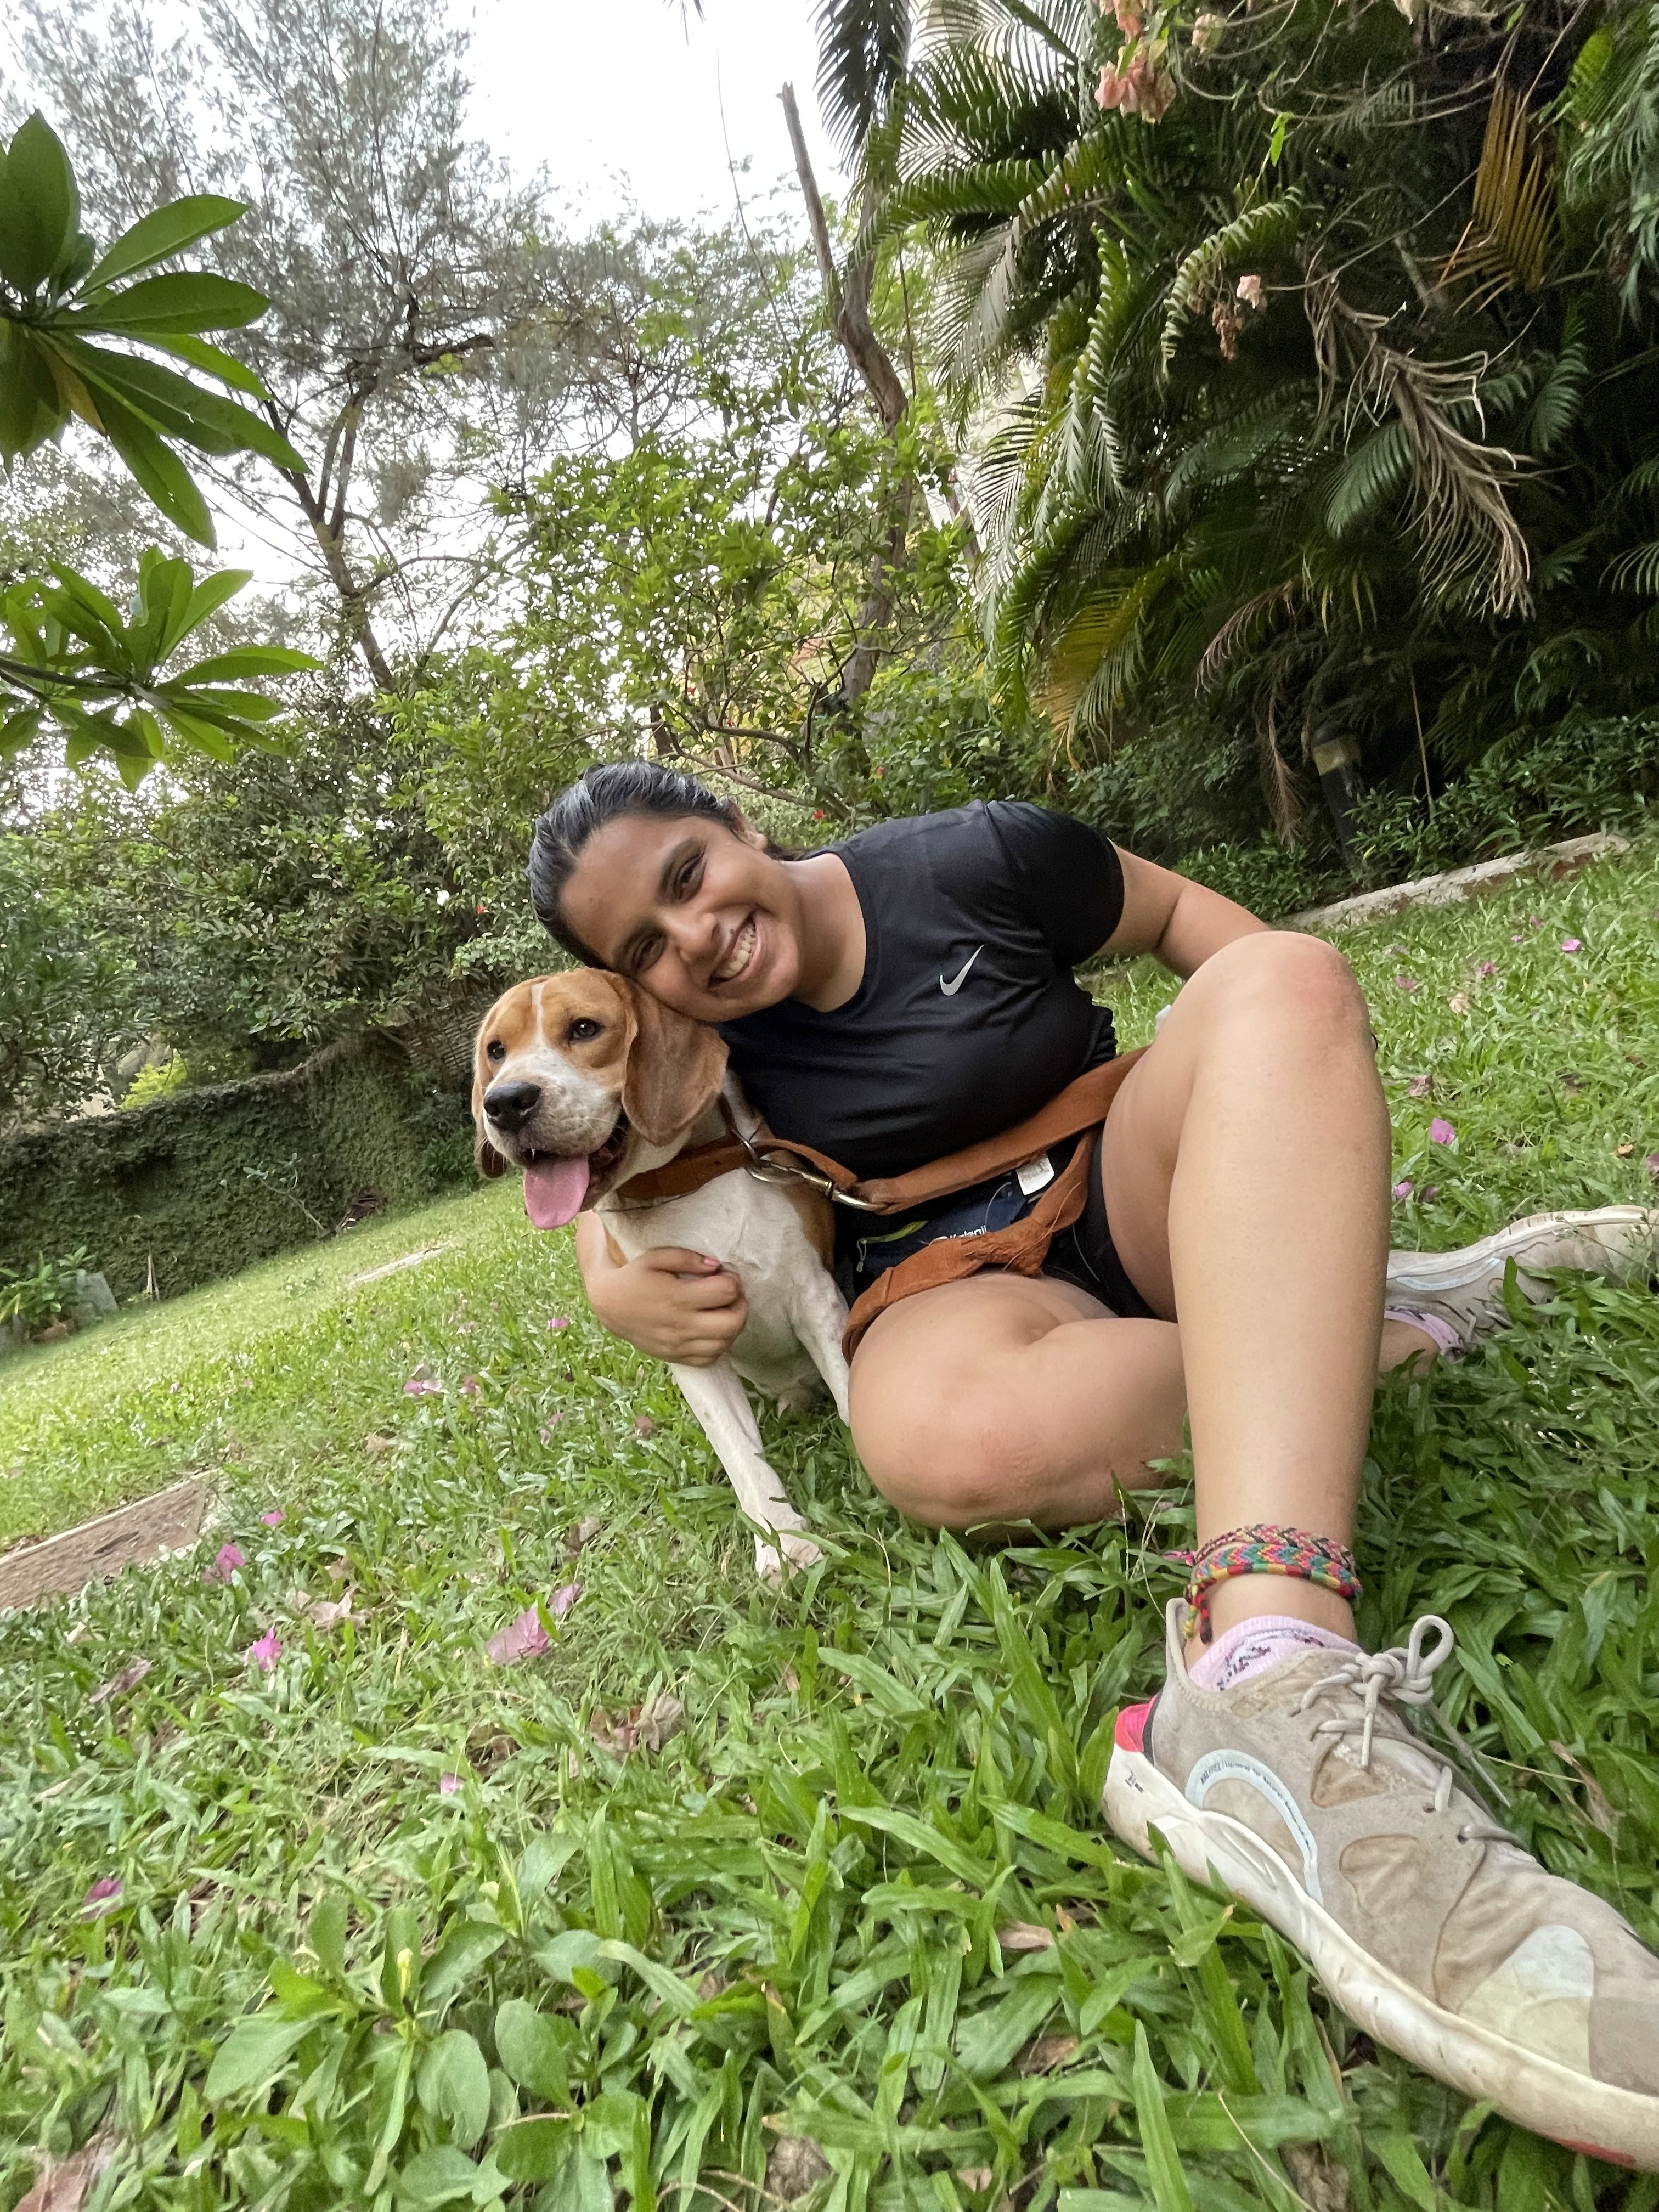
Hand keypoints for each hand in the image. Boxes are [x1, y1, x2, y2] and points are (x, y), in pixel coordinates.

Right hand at [585, 1243, 747, 1365]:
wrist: (609, 1306)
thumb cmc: (634, 1277)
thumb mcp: (655, 1257)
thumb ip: (687, 1258)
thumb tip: (716, 1266)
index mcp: (678, 1298)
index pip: (726, 1292)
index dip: (732, 1280)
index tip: (724, 1275)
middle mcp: (681, 1325)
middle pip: (733, 1322)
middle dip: (740, 1304)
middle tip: (730, 1294)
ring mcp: (679, 1345)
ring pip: (725, 1343)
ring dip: (732, 1326)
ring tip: (722, 1310)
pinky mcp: (676, 1357)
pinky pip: (710, 1358)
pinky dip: (719, 1344)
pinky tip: (711, 1329)